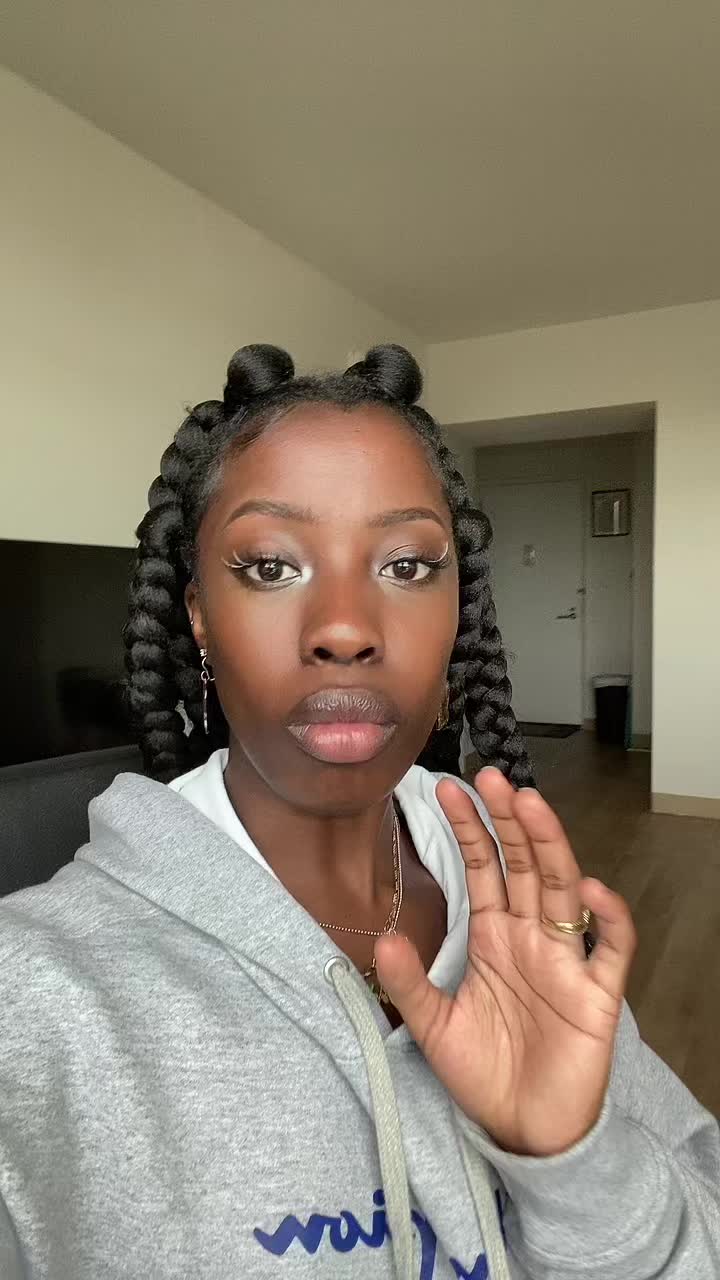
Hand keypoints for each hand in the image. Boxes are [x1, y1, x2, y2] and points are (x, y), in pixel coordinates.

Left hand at [375, 768, 636, 1156]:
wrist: (524, 1131)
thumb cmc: (484, 1073)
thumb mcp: (434, 1027)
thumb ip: (411, 984)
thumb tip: (380, 940)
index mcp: (494, 937)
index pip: (483, 868)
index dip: (469, 829)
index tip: (446, 788)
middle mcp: (531, 937)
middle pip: (524, 865)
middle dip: (508, 821)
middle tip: (491, 776)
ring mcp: (566, 961)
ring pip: (563, 889)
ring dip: (549, 846)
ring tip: (529, 806)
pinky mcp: (597, 995)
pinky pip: (610, 949)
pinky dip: (607, 918)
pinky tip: (589, 891)